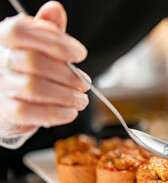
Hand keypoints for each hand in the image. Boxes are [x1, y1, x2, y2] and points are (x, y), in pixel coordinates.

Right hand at [0, 1, 88, 138]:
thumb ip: (48, 30)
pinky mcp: (7, 111)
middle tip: (85, 83)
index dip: (55, 42)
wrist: (9, 99)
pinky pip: (31, 113)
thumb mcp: (38, 44)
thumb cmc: (28, 68)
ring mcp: (0, 86)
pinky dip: (57, 113)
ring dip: (66, 95)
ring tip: (81, 99)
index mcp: (4, 39)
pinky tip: (71, 112)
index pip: (21, 31)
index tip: (80, 54)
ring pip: (34, 88)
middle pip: (33, 62)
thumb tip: (54, 9)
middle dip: (67, 74)